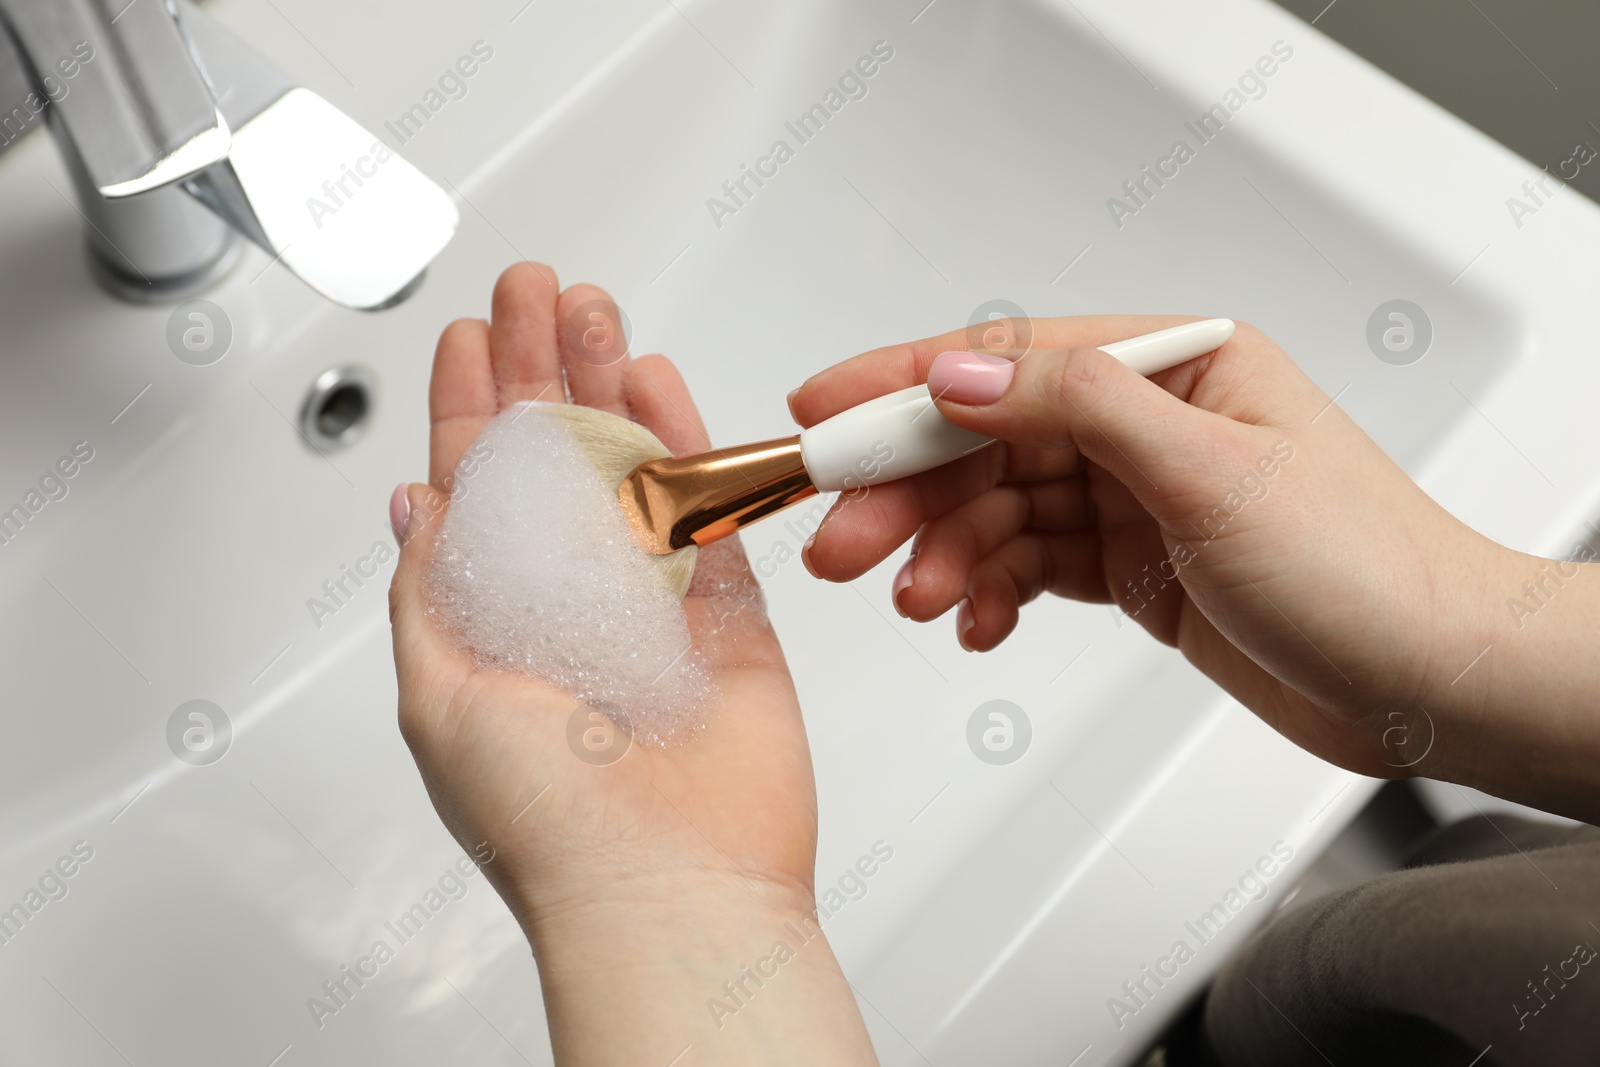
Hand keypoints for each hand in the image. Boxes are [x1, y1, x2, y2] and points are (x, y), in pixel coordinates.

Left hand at [389, 263, 874, 1064]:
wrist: (669, 885)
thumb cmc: (546, 815)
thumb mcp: (437, 693)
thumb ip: (430, 588)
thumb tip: (417, 503)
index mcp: (494, 618)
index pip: (475, 486)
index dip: (469, 402)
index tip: (468, 332)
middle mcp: (571, 598)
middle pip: (554, 455)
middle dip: (541, 365)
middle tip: (535, 287)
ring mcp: (653, 600)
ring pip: (630, 463)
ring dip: (608, 381)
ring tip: (594, 308)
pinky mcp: (728, 612)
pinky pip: (708, 505)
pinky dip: (687, 439)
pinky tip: (660, 381)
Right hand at [789, 317, 1508, 781]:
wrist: (1429, 680)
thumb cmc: (1365, 566)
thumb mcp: (1211, 471)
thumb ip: (1078, 406)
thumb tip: (963, 371)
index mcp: (1176, 362)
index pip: (1010, 357)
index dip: (904, 383)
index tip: (823, 412)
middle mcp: (1146, 422)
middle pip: (988, 442)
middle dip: (908, 492)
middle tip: (841, 542)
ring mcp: (1134, 496)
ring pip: (1000, 511)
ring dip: (946, 555)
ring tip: (920, 600)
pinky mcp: (1130, 566)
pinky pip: (1029, 565)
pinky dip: (992, 593)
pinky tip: (976, 621)